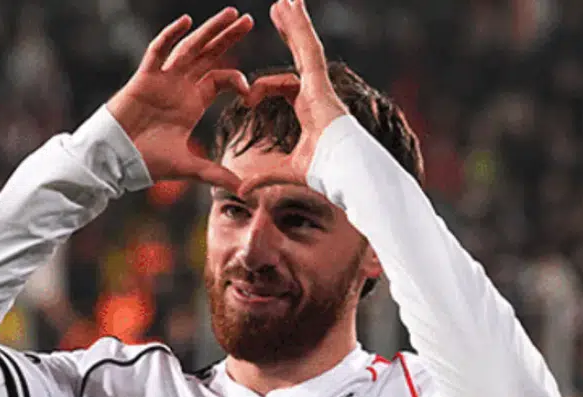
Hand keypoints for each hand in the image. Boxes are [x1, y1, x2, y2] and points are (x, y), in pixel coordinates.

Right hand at [106, 9, 253, 189]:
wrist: (115, 161)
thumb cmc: (146, 161)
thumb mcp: (188, 167)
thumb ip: (215, 173)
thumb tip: (242, 190)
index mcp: (192, 103)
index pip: (220, 80)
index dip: (237, 80)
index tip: (250, 90)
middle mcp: (180, 86)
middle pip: (209, 55)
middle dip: (228, 37)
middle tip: (249, 20)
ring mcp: (163, 80)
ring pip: (189, 47)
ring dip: (210, 30)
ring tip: (232, 14)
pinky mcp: (144, 79)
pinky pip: (158, 52)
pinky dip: (170, 36)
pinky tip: (186, 21)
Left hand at [240, 0, 349, 193]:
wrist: (344, 169)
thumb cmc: (324, 173)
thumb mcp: (284, 171)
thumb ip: (261, 176)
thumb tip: (238, 191)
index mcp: (309, 109)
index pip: (284, 87)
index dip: (263, 88)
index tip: (247, 99)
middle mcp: (316, 92)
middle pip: (298, 57)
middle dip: (288, 34)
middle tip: (277, 13)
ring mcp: (320, 84)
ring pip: (305, 46)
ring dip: (295, 22)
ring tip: (285, 0)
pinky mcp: (320, 80)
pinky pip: (308, 47)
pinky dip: (301, 27)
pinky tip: (292, 6)